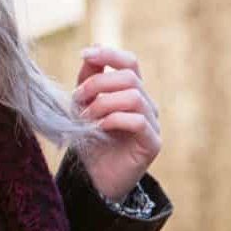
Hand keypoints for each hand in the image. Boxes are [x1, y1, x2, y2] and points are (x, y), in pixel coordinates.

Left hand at [72, 45, 161, 202]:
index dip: (110, 54)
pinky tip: (100, 127)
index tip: (85, 54)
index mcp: (130, 91)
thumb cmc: (91, 138)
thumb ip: (88, 80)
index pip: (130, 62)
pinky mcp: (153, 143)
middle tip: (78, 98)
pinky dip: (114, 119)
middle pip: (129, 77)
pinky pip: (138, 121)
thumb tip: (90, 53)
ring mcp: (152, 123)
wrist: (96, 177)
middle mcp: (146, 104)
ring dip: (103, 103)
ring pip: (134, 96)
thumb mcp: (83, 105)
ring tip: (86, 116)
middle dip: (98, 84)